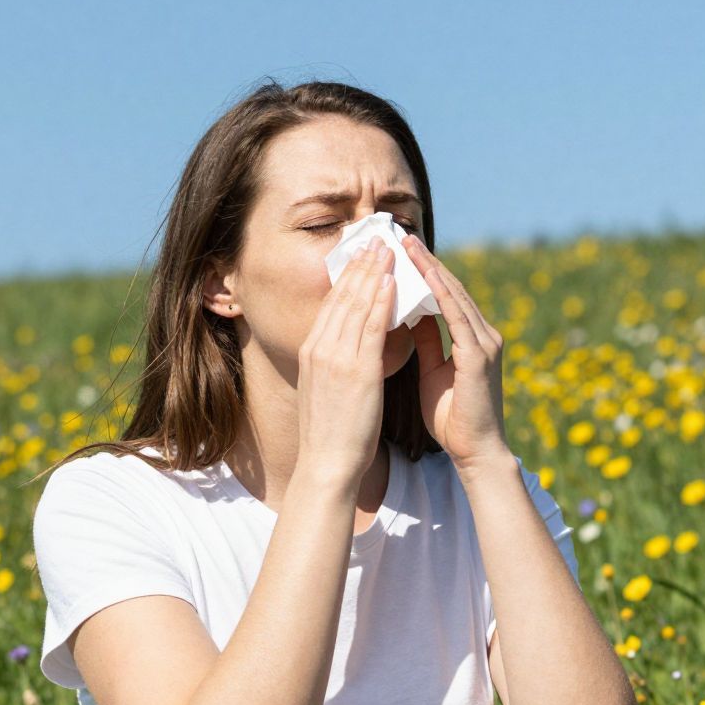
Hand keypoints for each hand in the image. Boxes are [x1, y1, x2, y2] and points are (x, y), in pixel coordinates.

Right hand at [296, 240, 397, 485]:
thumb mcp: (328, 388)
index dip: (346, 276)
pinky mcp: (356, 371)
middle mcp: (319, 348)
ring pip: (355, 305)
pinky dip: (380, 301)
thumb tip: (354, 346)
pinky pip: (370, 327)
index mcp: (311, 351)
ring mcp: (335, 358)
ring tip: (387, 249)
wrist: (327, 464)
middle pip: (341, 296)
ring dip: (372, 273)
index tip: (360, 255)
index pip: (330, 304)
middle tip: (376, 240)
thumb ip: (338, 363)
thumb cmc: (332, 434)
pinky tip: (392, 282)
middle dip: (359, 266)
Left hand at [398, 232, 510, 469]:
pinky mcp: (479, 355)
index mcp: (473, 340)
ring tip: (406, 244)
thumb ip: (427, 342)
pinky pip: (456, 315)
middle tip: (400, 235)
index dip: (424, 272)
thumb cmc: (452, 419)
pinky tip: (422, 273)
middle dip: (425, 261)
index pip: (446, 296)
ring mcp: (485, 343)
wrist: (475, 452)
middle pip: (451, 287)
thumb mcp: (433, 372)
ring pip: (454, 294)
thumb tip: (411, 315)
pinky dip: (439, 292)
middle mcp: (484, 335)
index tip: (399, 252)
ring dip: (430, 267)